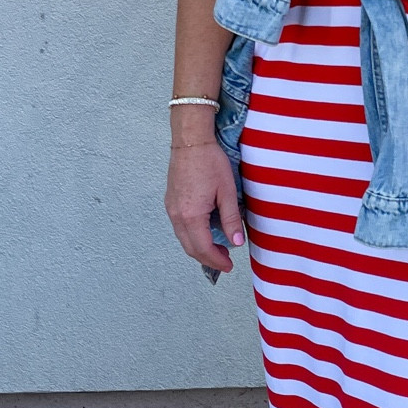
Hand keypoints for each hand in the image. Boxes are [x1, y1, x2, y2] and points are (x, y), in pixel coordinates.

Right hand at [165, 137, 244, 272]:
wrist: (191, 141)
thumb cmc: (210, 162)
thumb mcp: (226, 192)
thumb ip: (231, 219)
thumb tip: (236, 242)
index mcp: (191, 215)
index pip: (203, 248)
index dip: (216, 260)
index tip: (229, 266)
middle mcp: (177, 215)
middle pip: (190, 248)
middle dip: (207, 258)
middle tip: (225, 261)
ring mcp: (171, 208)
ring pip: (183, 239)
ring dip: (199, 248)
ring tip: (218, 248)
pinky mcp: (170, 201)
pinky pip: (180, 227)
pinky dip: (192, 236)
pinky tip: (205, 232)